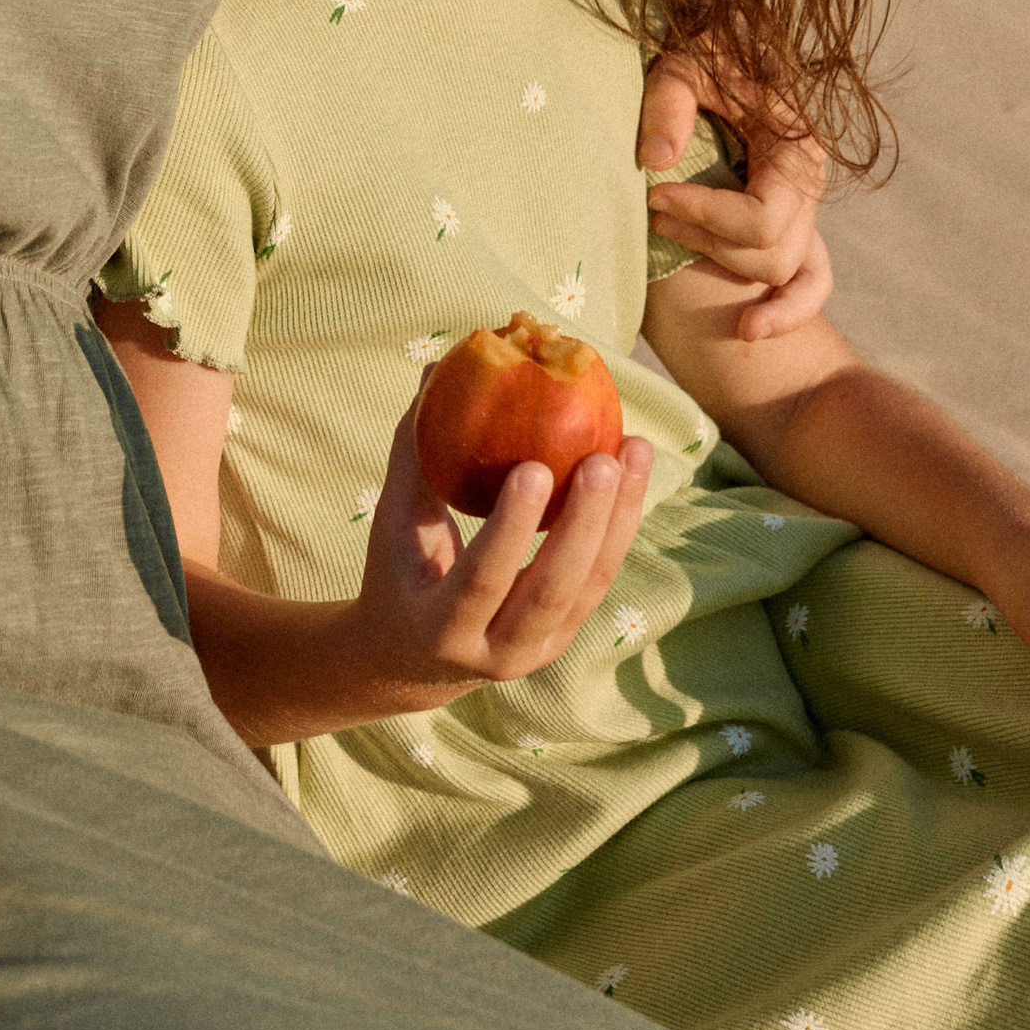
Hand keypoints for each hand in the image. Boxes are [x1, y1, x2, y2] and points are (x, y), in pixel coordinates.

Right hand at [351, 399, 653, 701]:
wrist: (410, 661)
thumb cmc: (397, 571)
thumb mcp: (395, 522)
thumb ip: (414, 450)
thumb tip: (437, 368)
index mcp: (440, 626)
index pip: (481, 580)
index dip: (511, 528)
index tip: (533, 466)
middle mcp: (496, 652)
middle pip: (552, 592)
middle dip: (585, 525)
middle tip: (603, 458)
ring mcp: (538, 651)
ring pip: (590, 587)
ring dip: (619, 518)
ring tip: (634, 450)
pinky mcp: (566, 637)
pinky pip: (601, 579)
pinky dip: (620, 525)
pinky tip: (632, 472)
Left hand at [639, 47, 829, 337]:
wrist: (730, 36)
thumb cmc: (707, 48)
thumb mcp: (683, 63)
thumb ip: (670, 104)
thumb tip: (656, 163)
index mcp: (796, 148)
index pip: (761, 217)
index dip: (706, 217)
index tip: (655, 196)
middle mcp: (809, 182)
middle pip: (771, 252)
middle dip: (707, 241)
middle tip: (655, 211)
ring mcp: (804, 205)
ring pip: (781, 269)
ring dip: (725, 264)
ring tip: (667, 235)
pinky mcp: (791, 218)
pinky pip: (810, 279)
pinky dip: (788, 309)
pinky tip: (748, 330)